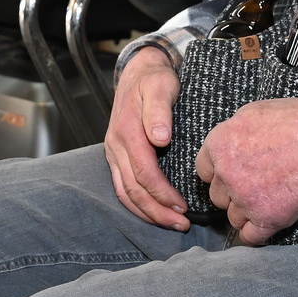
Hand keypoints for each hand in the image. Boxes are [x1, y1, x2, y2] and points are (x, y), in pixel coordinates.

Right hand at [105, 46, 189, 227]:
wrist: (138, 72)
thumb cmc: (154, 80)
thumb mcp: (161, 86)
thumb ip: (159, 111)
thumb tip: (160, 138)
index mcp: (127, 131)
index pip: (144, 172)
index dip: (163, 193)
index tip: (184, 206)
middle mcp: (116, 145)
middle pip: (133, 189)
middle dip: (157, 211)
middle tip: (182, 224)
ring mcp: (113, 152)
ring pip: (125, 192)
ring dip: (147, 213)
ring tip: (171, 224)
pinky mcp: (116, 156)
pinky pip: (122, 187)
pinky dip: (136, 204)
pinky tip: (153, 212)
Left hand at [194, 99, 297, 244]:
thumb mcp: (254, 112)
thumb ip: (232, 130)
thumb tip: (228, 142)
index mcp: (219, 145)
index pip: (203, 170)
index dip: (219, 173)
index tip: (232, 174)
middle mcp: (226, 174)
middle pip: (217, 196)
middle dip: (232, 193)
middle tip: (255, 185)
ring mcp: (245, 198)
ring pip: (232, 217)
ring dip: (246, 213)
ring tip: (266, 200)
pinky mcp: (266, 218)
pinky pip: (250, 237)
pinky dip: (257, 232)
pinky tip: (267, 221)